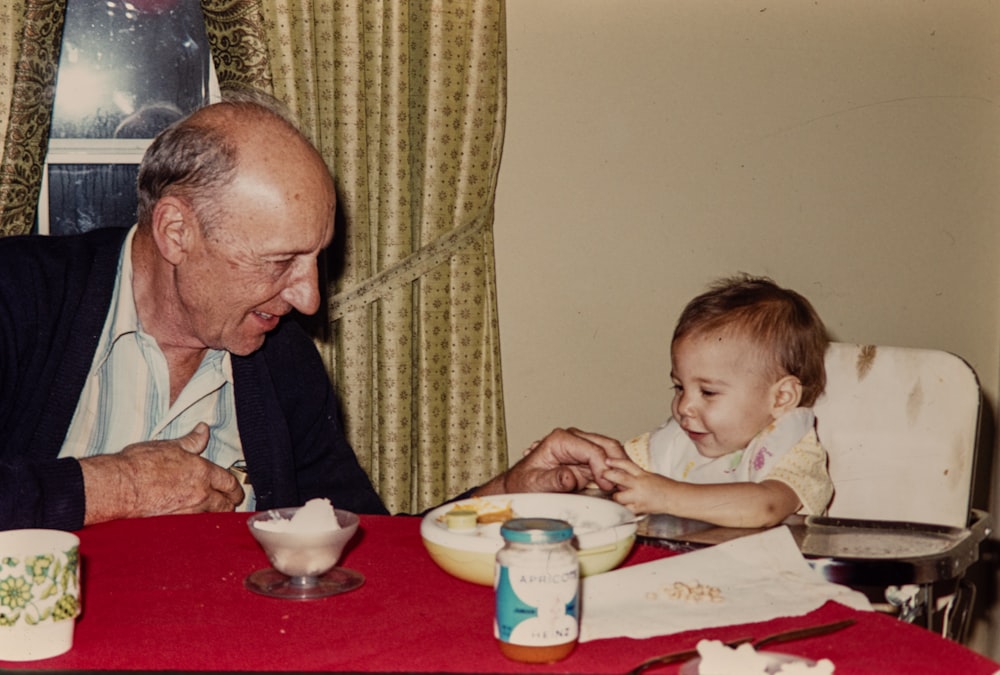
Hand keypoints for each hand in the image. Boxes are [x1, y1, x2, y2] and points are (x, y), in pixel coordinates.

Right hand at [80, 423, 244, 524]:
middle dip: (229, 503)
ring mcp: (188, 511)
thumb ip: (191, 441)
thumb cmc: (141, 464)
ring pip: (212, 517)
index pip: (229, 482)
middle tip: (229, 502)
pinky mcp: (174, 523)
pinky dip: (198, 524)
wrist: (120, 486)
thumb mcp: (170, 446)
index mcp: (202, 472)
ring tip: (214, 512)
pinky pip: (194, 525)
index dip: (235, 487)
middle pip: (225, 504)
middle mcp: (200, 494)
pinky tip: (194, 522)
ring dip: (215, 514)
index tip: (236, 491)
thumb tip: (203, 430)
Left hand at [476, 427, 627, 495]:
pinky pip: (607, 462)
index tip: (607, 484)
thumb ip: (552, 480)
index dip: (603, 467)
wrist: (520, 487)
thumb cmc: (524, 483)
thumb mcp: (534, 483)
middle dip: (618, 464)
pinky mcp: (586, 461)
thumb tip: (569, 476)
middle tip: (622, 485)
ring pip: (611, 452)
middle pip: (607, 445)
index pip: (592, 449)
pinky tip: (619, 485)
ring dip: (620, 467)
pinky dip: (616, 472)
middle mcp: (573, 440)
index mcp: (560, 440)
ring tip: (623, 486)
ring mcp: (582, 449)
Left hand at [603, 457, 673, 513]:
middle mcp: (639, 484)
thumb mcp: (649, 475)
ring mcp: (638, 497)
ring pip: (619, 497)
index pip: (627, 464)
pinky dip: (622, 509)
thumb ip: (635, 475)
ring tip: (616, 496)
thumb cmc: (663, 486)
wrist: (674, 498)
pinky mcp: (639, 508)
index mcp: (643, 474)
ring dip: (615, 497)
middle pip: (620, 478)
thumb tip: (620, 474)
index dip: (615, 462)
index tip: (607, 461)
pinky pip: (625, 510)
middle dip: (609, 476)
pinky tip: (621, 508)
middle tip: (604, 476)